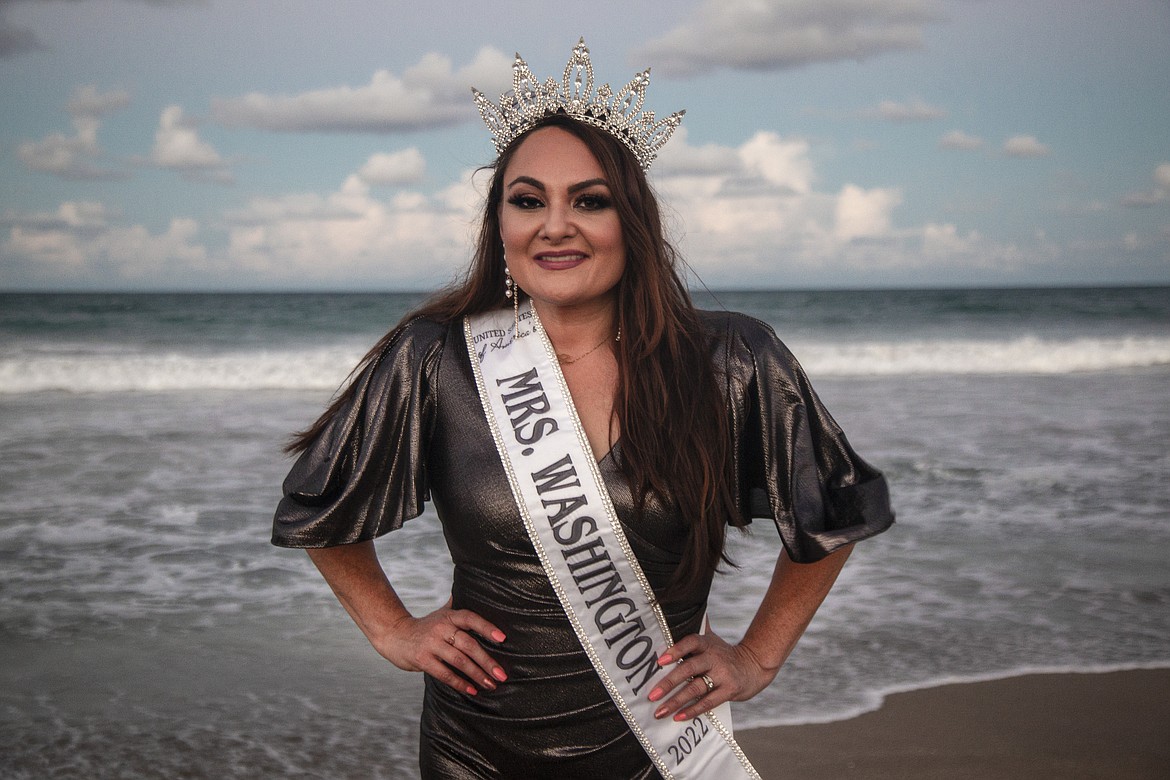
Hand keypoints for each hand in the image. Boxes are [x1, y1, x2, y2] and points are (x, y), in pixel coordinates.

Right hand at [373, 598, 508, 696]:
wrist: (394, 635)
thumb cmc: (424, 627)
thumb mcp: (440, 613)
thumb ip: (456, 605)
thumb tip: (472, 586)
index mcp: (449, 616)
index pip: (471, 618)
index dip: (487, 627)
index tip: (503, 639)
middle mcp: (441, 628)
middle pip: (469, 644)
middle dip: (487, 661)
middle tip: (502, 674)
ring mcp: (431, 644)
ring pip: (459, 661)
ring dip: (477, 675)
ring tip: (491, 684)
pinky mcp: (422, 659)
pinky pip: (445, 673)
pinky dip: (460, 683)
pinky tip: (472, 690)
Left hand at [646, 629, 776, 721]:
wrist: (755, 666)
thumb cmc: (725, 654)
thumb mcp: (712, 638)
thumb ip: (697, 627)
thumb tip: (679, 606)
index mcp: (707, 644)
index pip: (690, 642)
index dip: (675, 650)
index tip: (660, 661)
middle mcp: (714, 658)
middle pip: (689, 669)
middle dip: (669, 682)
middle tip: (652, 695)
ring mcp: (723, 675)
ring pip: (696, 688)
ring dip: (676, 701)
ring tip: (660, 711)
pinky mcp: (730, 691)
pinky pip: (708, 702)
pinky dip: (692, 710)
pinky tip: (678, 716)